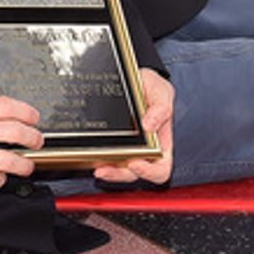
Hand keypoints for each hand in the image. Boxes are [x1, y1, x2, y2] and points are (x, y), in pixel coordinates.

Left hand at [93, 68, 174, 185]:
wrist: (136, 79)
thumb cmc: (153, 88)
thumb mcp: (161, 92)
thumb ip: (161, 107)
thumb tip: (149, 125)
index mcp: (162, 143)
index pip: (161, 169)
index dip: (149, 172)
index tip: (135, 163)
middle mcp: (146, 150)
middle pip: (135, 174)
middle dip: (120, 175)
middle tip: (106, 169)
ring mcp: (129, 148)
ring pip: (119, 170)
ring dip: (109, 172)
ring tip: (97, 167)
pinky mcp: (113, 144)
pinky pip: (107, 159)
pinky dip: (99, 161)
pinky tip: (92, 156)